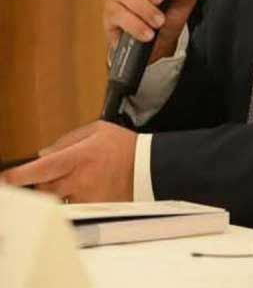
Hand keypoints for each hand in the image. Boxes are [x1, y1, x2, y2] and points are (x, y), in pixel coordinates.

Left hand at [0, 121, 136, 202]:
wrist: (151, 166)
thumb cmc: (125, 146)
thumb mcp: (98, 130)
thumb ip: (68, 139)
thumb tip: (43, 154)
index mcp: (79, 156)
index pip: (41, 168)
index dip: (19, 176)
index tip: (5, 179)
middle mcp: (80, 178)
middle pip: (44, 188)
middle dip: (42, 182)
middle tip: (54, 174)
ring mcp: (87, 196)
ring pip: (56, 201)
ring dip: (57, 193)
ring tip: (73, 181)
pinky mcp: (94, 208)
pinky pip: (73, 208)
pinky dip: (72, 201)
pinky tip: (85, 190)